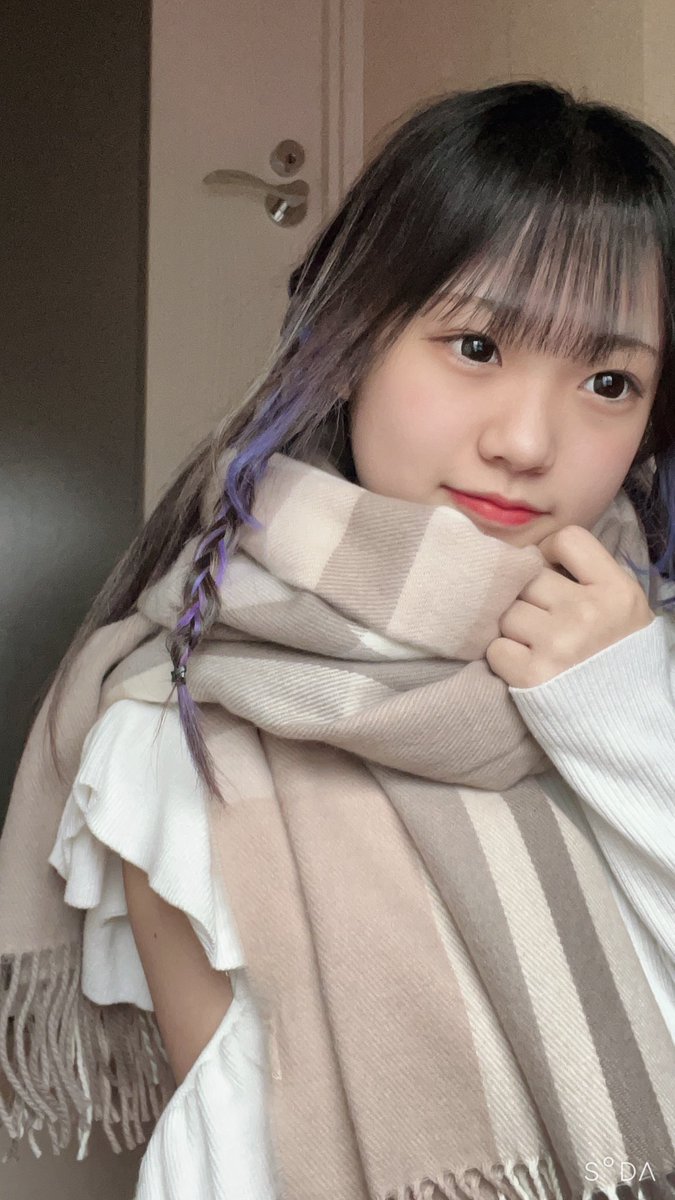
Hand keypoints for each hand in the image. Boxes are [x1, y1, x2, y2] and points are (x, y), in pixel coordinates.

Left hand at [486, 524, 654, 688]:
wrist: (625, 724)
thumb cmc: (618, 660)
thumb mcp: (623, 609)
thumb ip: (587, 579)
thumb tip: (532, 558)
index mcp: (616, 590)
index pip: (567, 539)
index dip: (549, 553)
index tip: (550, 574)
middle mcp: (587, 612)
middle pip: (528, 579)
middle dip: (528, 597)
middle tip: (541, 620)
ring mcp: (558, 643)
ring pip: (507, 612)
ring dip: (513, 628)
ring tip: (535, 646)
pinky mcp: (531, 675)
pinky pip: (495, 648)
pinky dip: (504, 658)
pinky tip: (526, 667)